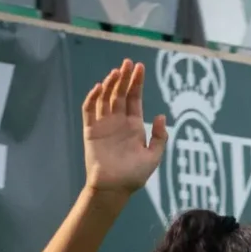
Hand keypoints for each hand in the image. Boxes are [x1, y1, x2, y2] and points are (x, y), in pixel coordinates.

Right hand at [81, 59, 165, 198]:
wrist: (113, 189)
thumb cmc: (134, 176)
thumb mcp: (153, 158)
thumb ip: (159, 138)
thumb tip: (160, 115)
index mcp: (133, 125)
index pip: (134, 98)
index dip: (137, 82)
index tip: (140, 67)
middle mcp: (118, 121)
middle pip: (120, 93)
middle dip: (124, 77)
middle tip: (127, 63)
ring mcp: (104, 124)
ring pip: (105, 98)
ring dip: (110, 84)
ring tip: (116, 73)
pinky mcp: (91, 130)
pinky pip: (89, 110)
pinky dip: (93, 98)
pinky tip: (99, 88)